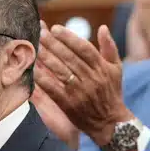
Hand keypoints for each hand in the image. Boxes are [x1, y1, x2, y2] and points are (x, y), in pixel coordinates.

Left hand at [34, 24, 132, 147]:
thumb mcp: (116, 69)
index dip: (68, 37)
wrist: (110, 123)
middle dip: (53, 44)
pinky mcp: (70, 104)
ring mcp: (80, 92)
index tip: (55, 28)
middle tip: (40, 33)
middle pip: (69, 57)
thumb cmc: (112, 93)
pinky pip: (54, 89)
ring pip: (61, 71)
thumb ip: (109, 47)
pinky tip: (33, 70)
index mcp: (102, 67)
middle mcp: (91, 78)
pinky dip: (43, 79)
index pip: (84, 47)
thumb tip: (103, 27)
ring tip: (35, 47)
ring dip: (46, 58)